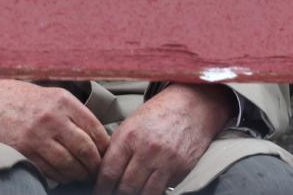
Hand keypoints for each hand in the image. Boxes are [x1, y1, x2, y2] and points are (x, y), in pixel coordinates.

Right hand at [0, 78, 109, 182]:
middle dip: (94, 164)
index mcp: (63, 100)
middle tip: (96, 171)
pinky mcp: (23, 150)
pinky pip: (50, 170)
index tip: (105, 154)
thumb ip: (72, 112)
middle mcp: (52, 117)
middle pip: (86, 149)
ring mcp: (37, 135)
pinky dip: (60, 176)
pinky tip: (63, 175)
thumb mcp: (49, 95)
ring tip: (81, 175)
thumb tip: (96, 136)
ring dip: (78, 174)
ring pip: (69, 164)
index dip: (103, 146)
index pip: (95, 129)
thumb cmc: (18, 97)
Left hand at [95, 84, 235, 194]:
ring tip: (131, 193)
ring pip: (145, 193)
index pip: (109, 172)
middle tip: (114, 194)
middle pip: (126, 187)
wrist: (192, 106)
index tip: (100, 191)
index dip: (102, 187)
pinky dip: (153, 192)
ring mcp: (166, 161)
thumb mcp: (131, 123)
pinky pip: (163, 189)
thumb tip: (104, 171)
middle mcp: (147, 150)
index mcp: (129, 136)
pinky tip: (147, 189)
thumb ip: (118, 147)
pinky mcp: (181, 169)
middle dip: (117, 194)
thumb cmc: (159, 113)